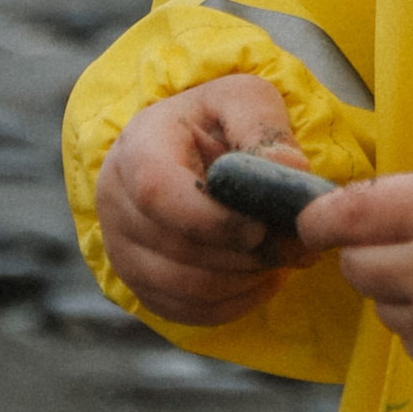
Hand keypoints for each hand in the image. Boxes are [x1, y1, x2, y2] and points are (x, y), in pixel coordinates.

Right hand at [94, 74, 325, 326]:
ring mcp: (122, 249)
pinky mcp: (140, 283)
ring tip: (283, 256)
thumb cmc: (217, 120)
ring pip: (185, 288)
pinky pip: (187, 312)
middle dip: (245, 254)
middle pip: (177, 249)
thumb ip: (265, 129)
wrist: (188, 145)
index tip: (260, 225)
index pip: (158, 193)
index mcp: (138, 147)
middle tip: (295, 245)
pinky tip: (264, 276)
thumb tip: (288, 171)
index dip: (213, 219)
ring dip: (244, 279)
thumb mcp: (243, 99)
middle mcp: (116, 202)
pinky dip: (234, 303)